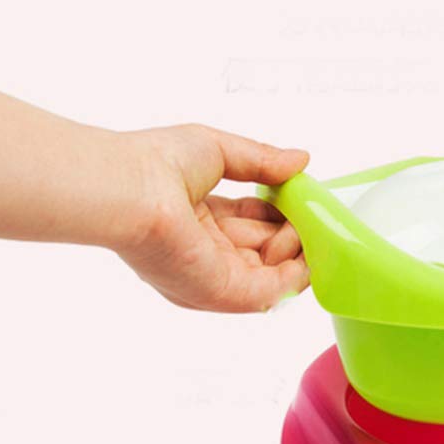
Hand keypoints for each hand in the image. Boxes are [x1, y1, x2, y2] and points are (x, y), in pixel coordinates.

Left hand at [117, 124, 309, 312]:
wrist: (130, 188)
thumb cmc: (156, 164)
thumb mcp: (219, 150)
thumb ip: (262, 161)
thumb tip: (300, 161)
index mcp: (197, 221)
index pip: (250, 223)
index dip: (280, 213)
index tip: (302, 197)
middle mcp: (204, 253)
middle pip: (264, 249)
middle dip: (294, 230)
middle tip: (313, 212)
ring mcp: (213, 276)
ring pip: (273, 271)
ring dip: (298, 249)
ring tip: (309, 223)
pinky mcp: (222, 293)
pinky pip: (271, 293)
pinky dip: (296, 274)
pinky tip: (308, 248)